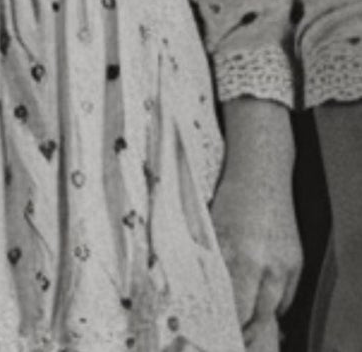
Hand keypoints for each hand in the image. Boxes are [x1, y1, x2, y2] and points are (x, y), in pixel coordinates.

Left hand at [209, 138, 301, 345]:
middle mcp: (270, 266)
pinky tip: (257, 295)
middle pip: (260, 314)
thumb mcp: (212, 227)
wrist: (262, 172)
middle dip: (244, 325)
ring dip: (259, 313)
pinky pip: (286, 294)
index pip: (239, 307)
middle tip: (229, 328)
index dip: (227, 320)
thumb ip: (211, 261)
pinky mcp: (297, 262)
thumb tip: (202, 288)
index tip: (215, 324)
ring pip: (275, 307)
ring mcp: (288, 265)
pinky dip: (272, 299)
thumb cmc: (231, 196)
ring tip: (242, 315)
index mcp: (245, 257)